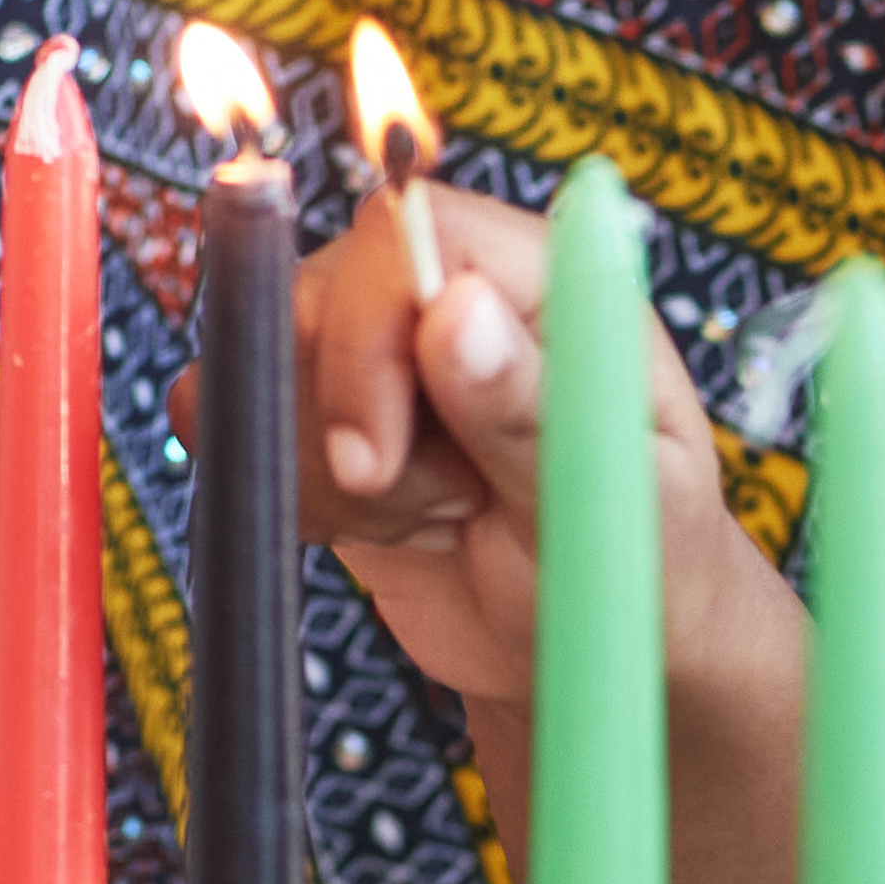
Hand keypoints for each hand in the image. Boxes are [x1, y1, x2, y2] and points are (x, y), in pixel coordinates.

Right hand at [281, 188, 767, 713]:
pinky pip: (244, 430)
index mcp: (544, 279)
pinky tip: (393, 530)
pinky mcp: (328, 417)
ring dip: (338, 479)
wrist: (596, 649)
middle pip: (319, 298)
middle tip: (449, 508)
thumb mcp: (607, 499)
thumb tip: (456, 305)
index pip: (407, 234)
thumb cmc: (640, 566)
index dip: (368, 337)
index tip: (376, 457)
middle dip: (352, 427)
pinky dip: (300, 500)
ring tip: (444, 518)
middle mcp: (453, 293)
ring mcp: (384, 353)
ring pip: (269, 372)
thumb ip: (527, 406)